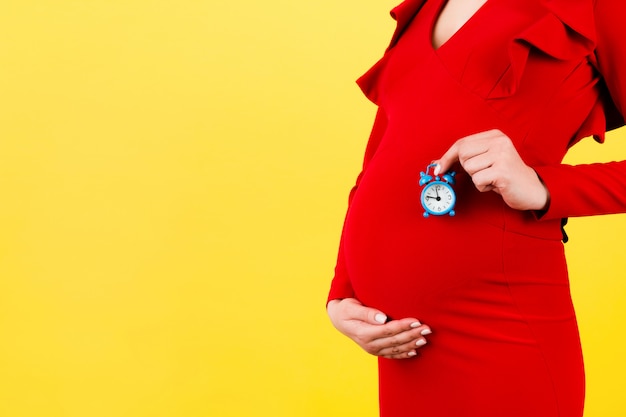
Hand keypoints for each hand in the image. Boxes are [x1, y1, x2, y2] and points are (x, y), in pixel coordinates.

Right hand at [327, 298, 431, 359]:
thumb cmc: (346, 309)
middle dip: (412, 335)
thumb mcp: (351, 307)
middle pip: (395, 341)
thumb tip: (382, 318)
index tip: (416, 321)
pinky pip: (392, 354)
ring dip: (411, 344)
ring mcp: (373, 349)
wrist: (339, 319)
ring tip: (425, 338)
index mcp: (364, 333)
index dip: (403, 326)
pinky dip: (404, 354)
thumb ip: (367, 313)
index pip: (388, 330)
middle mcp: (369, 344)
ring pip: (396, 349)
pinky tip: (414, 351)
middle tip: (427, 329)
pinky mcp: (376, 350)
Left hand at [433, 129, 548, 210]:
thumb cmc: (504, 176)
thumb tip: (436, 164)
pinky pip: (477, 180)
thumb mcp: (485, 161)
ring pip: (469, 168)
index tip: (438, 169)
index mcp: (494, 135)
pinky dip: (483, 187)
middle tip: (483, 173)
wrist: (532, 189)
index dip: (447, 157)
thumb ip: (464, 159)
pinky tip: (496, 185)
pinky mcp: (502, 170)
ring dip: (477, 179)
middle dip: (467, 169)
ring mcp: (502, 155)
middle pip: (462, 154)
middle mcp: (499, 141)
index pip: (461, 143)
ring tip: (492, 178)